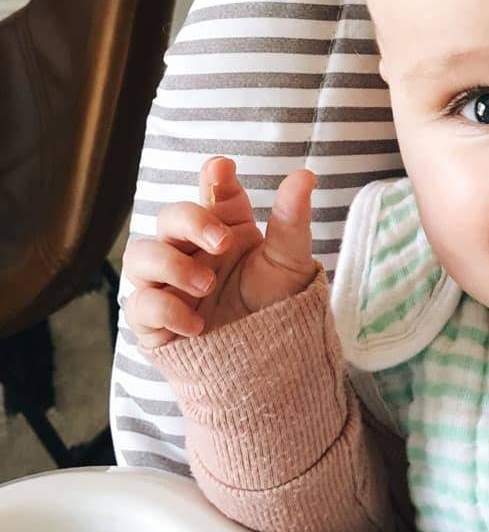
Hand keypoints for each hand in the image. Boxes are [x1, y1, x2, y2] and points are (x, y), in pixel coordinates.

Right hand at [123, 155, 317, 350]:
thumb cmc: (276, 306)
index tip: (222, 168)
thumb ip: (291, 221)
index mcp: (224, 229)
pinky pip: (139, 306)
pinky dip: (166, 311)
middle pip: (169, 217)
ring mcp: (167, 284)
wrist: (271, 363)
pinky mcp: (154, 321)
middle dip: (191, 221)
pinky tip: (197, 324)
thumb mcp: (289, 264)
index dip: (213, 178)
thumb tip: (305, 175)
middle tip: (224, 242)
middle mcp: (190, 250)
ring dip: (170, 265)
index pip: (212, 193)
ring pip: (139, 256)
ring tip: (207, 285)